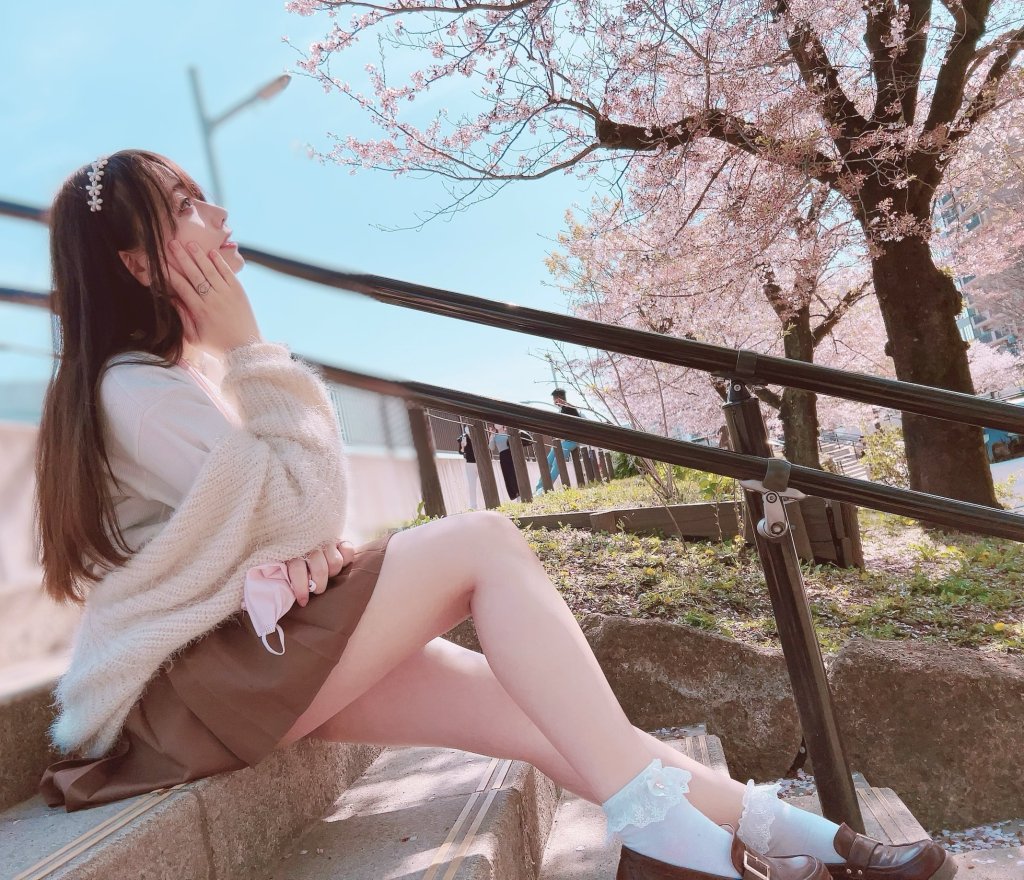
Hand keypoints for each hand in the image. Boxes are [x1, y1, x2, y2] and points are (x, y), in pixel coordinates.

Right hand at [165, 239, 261, 354]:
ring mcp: (227, 294)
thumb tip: (171, 299)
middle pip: (194, 274)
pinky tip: (211, 252)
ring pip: (210, 271)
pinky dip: (219, 262)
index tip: (159, 263)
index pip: (180, 287)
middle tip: (171, 243)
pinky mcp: (239, 292)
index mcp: (199, 311)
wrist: (246, 348)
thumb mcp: (194, 337)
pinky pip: (228, 273)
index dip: (169, 273)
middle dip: (181, 257)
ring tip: (189, 243)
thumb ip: (182, 318)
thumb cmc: (217, 344)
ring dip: (199, 256)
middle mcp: (213, 300)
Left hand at [284, 540, 355, 606]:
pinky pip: (348, 550)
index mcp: (293, 552)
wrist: (309, 536)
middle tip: (317, 590)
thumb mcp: (286, 566)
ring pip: (335, 562)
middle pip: (320, 570)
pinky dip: (346, 558)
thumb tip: (284, 595)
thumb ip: (287, 575)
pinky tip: (341, 561)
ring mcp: (326, 541)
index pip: (297, 569)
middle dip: (319, 585)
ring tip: (328, 574)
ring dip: (332, 572)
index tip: (303, 601)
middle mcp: (310, 544)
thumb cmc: (294, 559)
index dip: (301, 588)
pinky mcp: (340, 538)